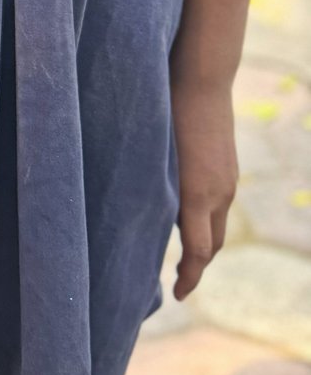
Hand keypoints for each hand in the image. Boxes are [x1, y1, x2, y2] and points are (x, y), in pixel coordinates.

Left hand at [171, 75, 238, 299]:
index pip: (199, 252)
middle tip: (178, 282)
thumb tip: (145, 218)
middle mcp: (219, 194)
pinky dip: (208, 221)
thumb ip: (155, 190)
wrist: (201, 81)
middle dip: (197, 267)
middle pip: (213, 246)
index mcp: (197, 194)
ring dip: (204, 245)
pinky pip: (220, 206)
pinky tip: (190, 218)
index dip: (189, 277)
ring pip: (219, 226)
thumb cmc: (168, 114)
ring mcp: (228, 182)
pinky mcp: (230, 170)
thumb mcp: (155, 156)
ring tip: (182, 255)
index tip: (178, 294)